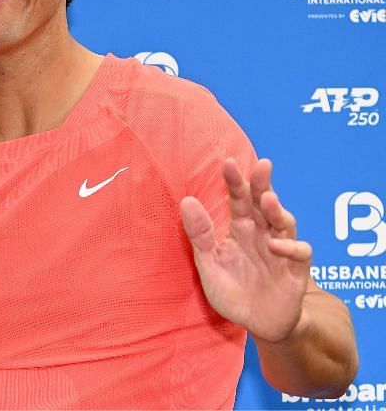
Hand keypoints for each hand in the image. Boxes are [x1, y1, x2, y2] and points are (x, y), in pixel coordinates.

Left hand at [181, 158, 312, 342]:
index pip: (239, 200)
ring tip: (267, 199)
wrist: (257, 324)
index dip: (235, 182)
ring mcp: (281, 250)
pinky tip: (275, 244)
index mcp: (241, 230)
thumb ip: (200, 235)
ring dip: (278, 210)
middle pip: (264, 203)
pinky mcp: (296, 270)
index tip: (228, 162)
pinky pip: (299, 252)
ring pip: (285, 223)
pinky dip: (290, 246)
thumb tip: (187, 200)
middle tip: (261, 165)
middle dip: (263, 184)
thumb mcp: (209, 264)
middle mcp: (263, 234)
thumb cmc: (233, 291)